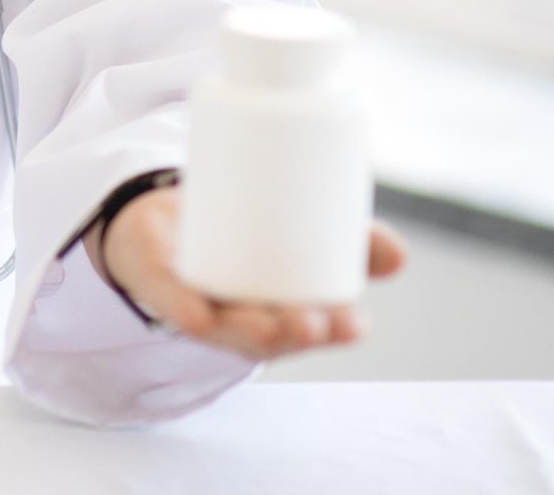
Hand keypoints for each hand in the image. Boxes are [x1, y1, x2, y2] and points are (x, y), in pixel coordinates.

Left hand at [91, 186, 407, 359]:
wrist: (155, 219)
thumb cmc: (238, 235)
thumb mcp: (295, 231)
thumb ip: (349, 241)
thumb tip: (400, 255)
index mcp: (272, 307)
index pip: (308, 329)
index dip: (333, 331)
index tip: (355, 322)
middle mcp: (232, 313)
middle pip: (266, 334)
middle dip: (294, 335)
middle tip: (316, 321)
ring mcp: (190, 296)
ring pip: (221, 326)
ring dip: (248, 331)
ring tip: (272, 329)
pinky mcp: (153, 276)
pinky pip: (166, 296)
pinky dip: (181, 304)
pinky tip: (195, 313)